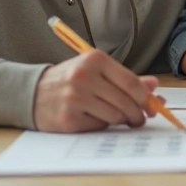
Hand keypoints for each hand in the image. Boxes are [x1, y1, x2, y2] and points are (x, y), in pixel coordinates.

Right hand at [33, 49, 158, 132]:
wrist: (31, 93)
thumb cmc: (70, 80)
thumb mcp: (96, 71)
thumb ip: (125, 78)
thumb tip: (153, 85)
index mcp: (94, 59)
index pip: (131, 83)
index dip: (145, 98)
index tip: (151, 106)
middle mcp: (84, 76)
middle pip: (126, 101)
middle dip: (137, 114)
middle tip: (139, 118)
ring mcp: (75, 98)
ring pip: (115, 116)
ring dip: (121, 120)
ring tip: (118, 117)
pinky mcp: (68, 118)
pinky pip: (99, 126)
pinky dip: (102, 125)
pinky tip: (95, 118)